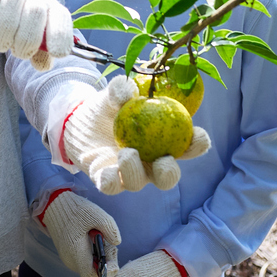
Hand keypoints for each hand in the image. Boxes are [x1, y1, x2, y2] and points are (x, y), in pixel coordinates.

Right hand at [0, 0, 72, 69]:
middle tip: (16, 51)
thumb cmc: (18, 10)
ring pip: (9, 16)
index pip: (62, 18)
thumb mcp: (34, 28)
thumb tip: (43, 65)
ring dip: (2, 38)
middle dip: (24, 43)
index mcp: (50, 6)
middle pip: (34, 16)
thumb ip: (40, 50)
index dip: (61, 37)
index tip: (55, 52)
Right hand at [38, 191, 120, 276]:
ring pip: (90, 268)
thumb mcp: (95, 214)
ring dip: (101, 259)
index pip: (90, 275)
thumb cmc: (75, 210)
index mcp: (74, 251)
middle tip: (111, 247)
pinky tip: (95, 241)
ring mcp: (69, 259)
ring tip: (103, 240)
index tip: (115, 262)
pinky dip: (94, 256)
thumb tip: (117, 242)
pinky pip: (85, 262)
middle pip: (93, 273)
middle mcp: (70, 259)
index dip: (105, 273)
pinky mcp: (69, 256)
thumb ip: (109, 227)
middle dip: (106, 263)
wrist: (56, 206)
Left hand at [58, 77, 210, 192]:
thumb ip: (122, 90)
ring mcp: (127, 173)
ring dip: (136, 171)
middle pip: (167, 177)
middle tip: (165, 160)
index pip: (187, 147)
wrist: (78, 119)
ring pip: (138, 183)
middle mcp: (149, 162)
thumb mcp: (114, 94)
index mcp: (162, 141)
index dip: (197, 144)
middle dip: (170, 173)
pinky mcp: (105, 179)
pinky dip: (112, 181)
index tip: (198, 135)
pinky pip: (110, 186)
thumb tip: (129, 90)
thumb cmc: (107, 106)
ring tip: (127, 152)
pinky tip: (110, 171)